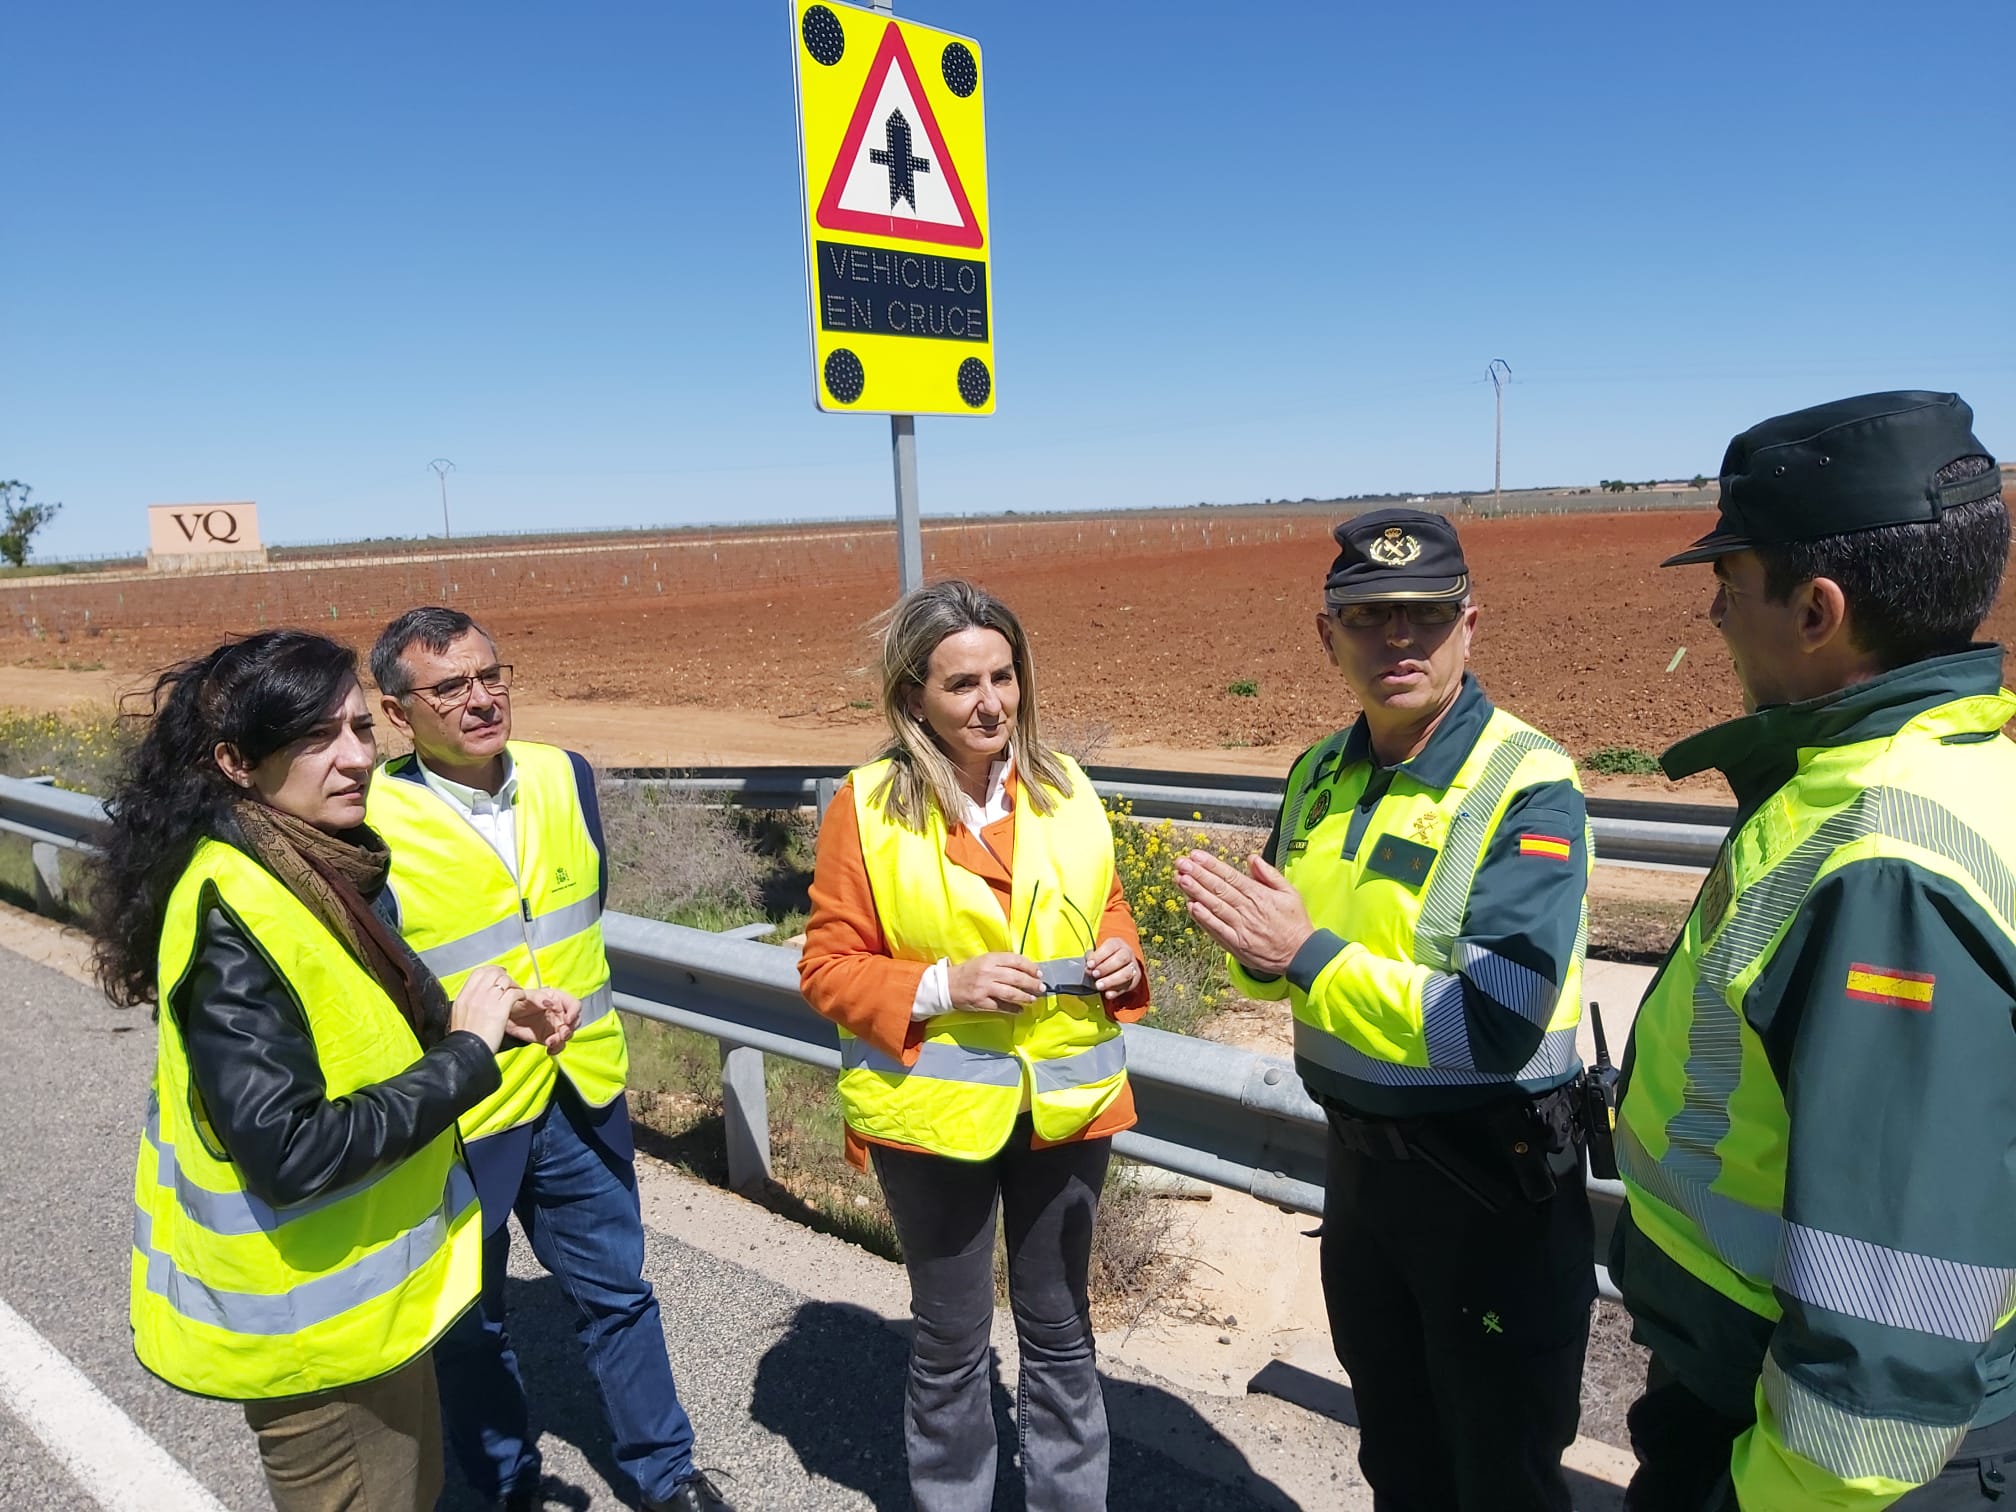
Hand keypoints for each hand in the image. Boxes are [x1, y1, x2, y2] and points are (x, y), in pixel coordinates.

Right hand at [449, 966, 526, 1052]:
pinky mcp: (500, 1008)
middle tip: (510, 982)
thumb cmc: (465, 1039)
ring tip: (516, 992)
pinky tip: (521, 998)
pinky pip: (514, 992)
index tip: (497, 973)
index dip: (491, 970)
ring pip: (504, 980)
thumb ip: (467, 1003)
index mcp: (464, 996)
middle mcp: (475, 995)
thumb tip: (474, 997)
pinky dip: (520, 993)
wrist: (467, 1051)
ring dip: (513, 984)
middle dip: (504, 975)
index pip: (478, 972)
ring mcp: (487, 1000)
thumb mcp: (458, 1016)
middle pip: (492, 973)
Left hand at [507, 988, 579, 1054]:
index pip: (574, 1005)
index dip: (574, 1012)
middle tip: (561, 1033)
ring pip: (567, 1035)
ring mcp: (555, 1027)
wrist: (505, 1016)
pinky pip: (558, 1045)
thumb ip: (539, 997)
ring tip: (551, 1042)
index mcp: (557, 999)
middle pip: (575, 1022)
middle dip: (569, 1029)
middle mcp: (559, 1013)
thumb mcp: (527, 996)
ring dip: (562, 1040)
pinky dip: (556, 1049)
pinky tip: (549, 1050)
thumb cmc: (516, 1001)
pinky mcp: (548, 1038)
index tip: (567, 1019)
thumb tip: (551, 1003)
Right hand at [945, 952, 1042, 1014]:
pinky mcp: (980, 1002)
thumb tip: (1025, 970)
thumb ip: (1002, 963)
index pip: (1016, 960)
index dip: (1030, 967)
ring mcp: (984, 988)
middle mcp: (989, 972)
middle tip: (1041, 988)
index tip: (1039, 973)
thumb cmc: (969, 971)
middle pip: (1017, 978)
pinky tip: (1020, 1010)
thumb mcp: (984, 960)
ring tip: (1033, 999)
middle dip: (1032, 984)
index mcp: (990, 958)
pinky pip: (1001, 1006)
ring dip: (1025, 997)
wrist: (947, 985)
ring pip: (1011, 993)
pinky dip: (1012, 1009)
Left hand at [1085, 938, 1142, 1000]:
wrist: (1121, 965)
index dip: (1099, 956)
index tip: (1090, 965)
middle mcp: (1128, 953)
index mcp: (1118, 944)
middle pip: (1121, 959)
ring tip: (1098, 986)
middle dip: (1106, 968)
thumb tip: (1088, 968)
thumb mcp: (1098, 954)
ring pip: (1126, 974)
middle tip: (1094, 975)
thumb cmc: (1106, 958)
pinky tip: (1107, 994)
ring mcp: (1133, 966)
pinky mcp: (1135, 980)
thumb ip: (1092, 959)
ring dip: (1111, 981)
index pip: (1111, 946)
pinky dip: (1116, 991)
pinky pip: (1127, 986)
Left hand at [1172, 850, 1314, 975]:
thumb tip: (1252, 858)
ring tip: (1180, 880)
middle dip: (1197, 874)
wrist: (1302, 954)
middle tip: (1180, 863)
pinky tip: (1191, 907)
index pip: (1230, 876)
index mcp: (1259, 895)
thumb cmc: (1294, 923)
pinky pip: (1217, 929)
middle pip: (1218, 888)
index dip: (1211, 865)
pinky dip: (1204, 919)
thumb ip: (1269, 874)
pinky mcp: (1237, 944)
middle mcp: (1248, 909)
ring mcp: (1241, 927)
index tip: (1195, 855)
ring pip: (1215, 906)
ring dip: (1196, 892)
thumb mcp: (1290, 893)